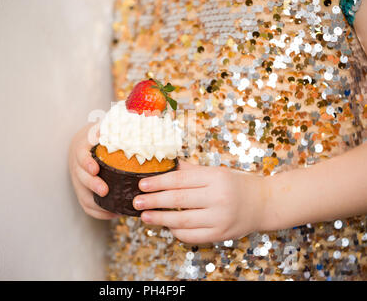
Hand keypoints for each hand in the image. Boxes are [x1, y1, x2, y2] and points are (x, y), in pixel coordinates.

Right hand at [68, 123, 118, 219]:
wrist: (83, 144)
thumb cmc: (99, 136)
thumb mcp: (104, 126)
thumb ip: (116, 125)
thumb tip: (138, 118)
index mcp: (82, 148)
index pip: (81, 156)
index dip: (87, 163)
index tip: (95, 168)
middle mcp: (77, 166)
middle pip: (81, 177)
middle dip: (92, 185)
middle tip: (105, 190)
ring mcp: (78, 180)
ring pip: (82, 195)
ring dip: (96, 204)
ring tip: (113, 210)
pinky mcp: (82, 191)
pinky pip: (86, 205)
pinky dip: (98, 212)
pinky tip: (114, 214)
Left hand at [133, 161, 265, 243]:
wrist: (264, 203)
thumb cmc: (236, 184)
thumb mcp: (216, 171)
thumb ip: (191, 170)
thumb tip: (164, 165)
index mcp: (215, 177)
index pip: (179, 180)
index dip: (158, 183)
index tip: (141, 185)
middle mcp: (218, 197)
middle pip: (178, 199)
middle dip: (154, 201)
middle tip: (136, 201)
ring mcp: (220, 218)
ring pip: (183, 220)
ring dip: (160, 219)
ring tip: (145, 216)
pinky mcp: (221, 234)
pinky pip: (193, 236)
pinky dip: (177, 232)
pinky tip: (167, 226)